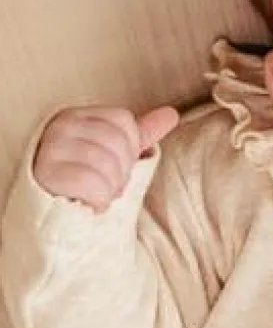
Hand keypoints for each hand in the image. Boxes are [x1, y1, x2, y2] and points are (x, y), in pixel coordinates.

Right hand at [33, 105, 179, 211]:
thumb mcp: (115, 153)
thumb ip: (140, 133)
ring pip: (107, 163)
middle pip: (118, 141)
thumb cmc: (86, 179)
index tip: (115, 163)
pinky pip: (91, 183)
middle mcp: (61, 126)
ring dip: (110, 187)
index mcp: (77, 116)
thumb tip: (171, 114)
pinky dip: (98, 199)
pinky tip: (88, 202)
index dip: (130, 148)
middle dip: (121, 170)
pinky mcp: (46, 174)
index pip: (124, 120)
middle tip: (105, 183)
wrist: (55, 213)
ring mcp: (51, 148)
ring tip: (96, 192)